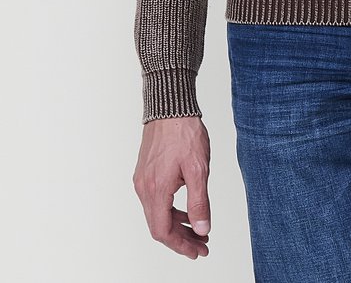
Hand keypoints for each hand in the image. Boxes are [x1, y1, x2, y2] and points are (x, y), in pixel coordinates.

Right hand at [133, 115, 211, 257]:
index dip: (181, 245)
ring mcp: (142, 180)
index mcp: (156, 190)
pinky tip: (186, 208)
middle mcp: (144, 188)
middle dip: (181, 238)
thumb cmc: (184, 133)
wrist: (170, 106)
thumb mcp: (198, 169)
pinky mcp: (145, 172)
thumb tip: (201, 229)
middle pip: (159, 226)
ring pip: (157, 213)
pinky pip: (156, 200)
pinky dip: (171, 209)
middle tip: (201, 244)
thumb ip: (199, 202)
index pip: (163, 231)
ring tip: (198, 228)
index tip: (198, 251)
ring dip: (177, 224)